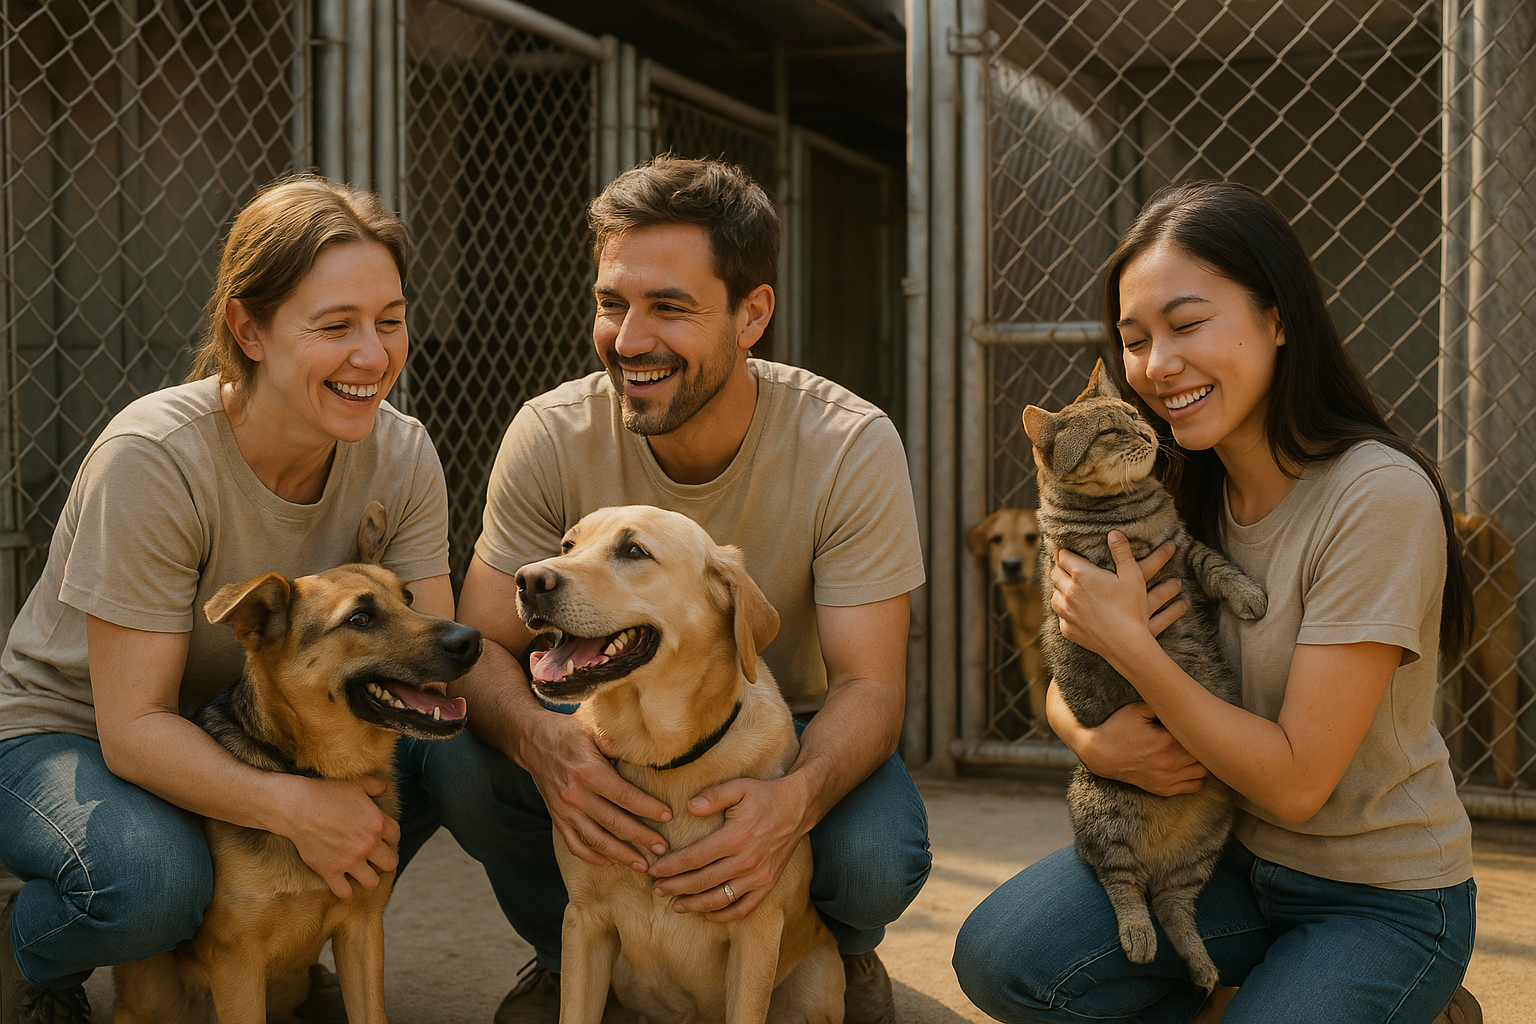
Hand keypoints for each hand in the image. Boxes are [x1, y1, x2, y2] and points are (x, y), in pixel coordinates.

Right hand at [285, 775, 400, 898]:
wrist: (298, 807)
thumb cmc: (326, 793)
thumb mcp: (356, 783)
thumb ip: (375, 785)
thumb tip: (384, 787)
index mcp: (377, 823)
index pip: (396, 838)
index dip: (392, 841)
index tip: (385, 842)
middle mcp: (368, 844)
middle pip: (390, 863)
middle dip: (385, 862)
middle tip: (376, 860)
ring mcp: (349, 860)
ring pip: (372, 882)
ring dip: (369, 878)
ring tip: (363, 873)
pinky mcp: (330, 871)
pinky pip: (345, 892)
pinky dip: (347, 892)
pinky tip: (345, 886)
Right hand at [520, 709, 672, 870]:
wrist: (532, 739)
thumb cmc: (569, 731)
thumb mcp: (593, 726)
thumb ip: (617, 741)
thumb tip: (646, 750)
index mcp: (588, 771)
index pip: (624, 795)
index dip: (647, 808)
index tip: (667, 816)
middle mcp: (575, 795)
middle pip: (614, 822)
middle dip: (641, 838)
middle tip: (663, 849)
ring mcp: (564, 810)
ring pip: (596, 839)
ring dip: (621, 854)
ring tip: (642, 864)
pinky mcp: (557, 818)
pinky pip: (574, 844)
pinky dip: (592, 856)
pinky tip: (610, 861)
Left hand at [648, 776, 806, 921]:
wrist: (799, 807)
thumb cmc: (765, 795)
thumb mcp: (739, 786)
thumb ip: (713, 796)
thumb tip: (689, 807)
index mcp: (735, 837)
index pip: (694, 858)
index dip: (671, 866)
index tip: (653, 870)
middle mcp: (746, 861)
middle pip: (702, 881)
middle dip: (675, 887)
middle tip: (657, 889)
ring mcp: (758, 876)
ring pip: (719, 899)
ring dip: (695, 905)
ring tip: (676, 906)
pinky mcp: (768, 884)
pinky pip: (743, 907)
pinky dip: (724, 914)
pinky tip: (707, 913)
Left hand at [1052, 532, 1185, 657]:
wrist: (1127, 644)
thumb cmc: (1132, 608)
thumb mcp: (1133, 576)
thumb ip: (1122, 552)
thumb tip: (1114, 533)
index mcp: (1082, 574)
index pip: (1062, 556)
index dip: (1065, 552)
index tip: (1069, 552)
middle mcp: (1068, 592)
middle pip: (1055, 573)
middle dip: (1061, 568)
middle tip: (1070, 567)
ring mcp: (1065, 612)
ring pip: (1054, 594)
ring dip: (1061, 589)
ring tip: (1072, 589)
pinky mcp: (1067, 629)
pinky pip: (1061, 615)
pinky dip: (1066, 611)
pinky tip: (1076, 611)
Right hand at [1078, 702, 1208, 795]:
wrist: (1099, 754)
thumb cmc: (1118, 728)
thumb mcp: (1137, 709)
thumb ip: (1161, 703)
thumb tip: (1182, 699)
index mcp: (1167, 742)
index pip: (1200, 737)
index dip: (1203, 729)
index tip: (1202, 722)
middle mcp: (1170, 763)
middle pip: (1205, 756)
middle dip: (1205, 745)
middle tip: (1202, 735)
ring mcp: (1167, 779)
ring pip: (1204, 773)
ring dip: (1203, 761)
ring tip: (1196, 750)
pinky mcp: (1163, 789)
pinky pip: (1194, 787)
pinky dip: (1197, 777)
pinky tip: (1190, 765)